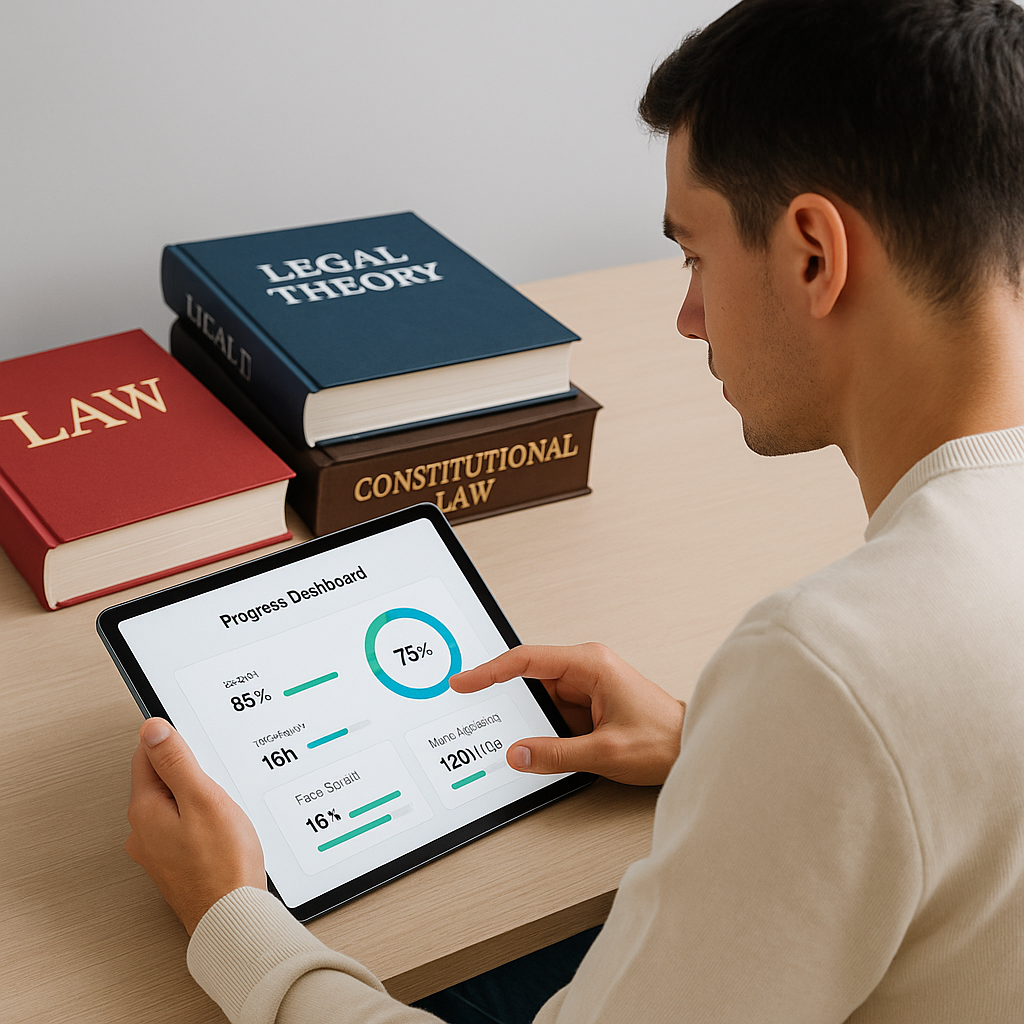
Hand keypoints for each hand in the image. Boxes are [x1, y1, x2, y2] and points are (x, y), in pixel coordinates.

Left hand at [126, 718, 266, 934]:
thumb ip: (176, 762)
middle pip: (158, 780)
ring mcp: (158, 850)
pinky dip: (200, 819)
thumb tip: (152, 728)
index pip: (146, 755)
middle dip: (186, 769)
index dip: (172, 740)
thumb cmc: (222, 863)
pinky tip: (221, 826)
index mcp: (145, 811)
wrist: (232, 917)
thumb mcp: (203, 799)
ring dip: (194, 796)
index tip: (194, 739)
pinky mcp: (176, 864)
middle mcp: (144, 832)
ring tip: (221, 801)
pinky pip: (182, 827)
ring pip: (172, 805)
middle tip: (214, 773)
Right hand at [450, 643, 684, 785]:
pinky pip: (551, 712)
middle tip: (471, 710)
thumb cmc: (663, 740)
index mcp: (590, 664)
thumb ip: (556, 754)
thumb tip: (517, 754)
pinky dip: (537, 726)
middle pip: (528, 677)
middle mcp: (586, 669)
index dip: (490, 671)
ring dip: (523, 717)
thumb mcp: (605, 752)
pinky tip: (527, 742)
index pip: (527, 660)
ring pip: (538, 698)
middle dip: (502, 696)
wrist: (691, 748)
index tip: (464, 680)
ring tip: (501, 733)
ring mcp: (586, 687)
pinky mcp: (587, 705)